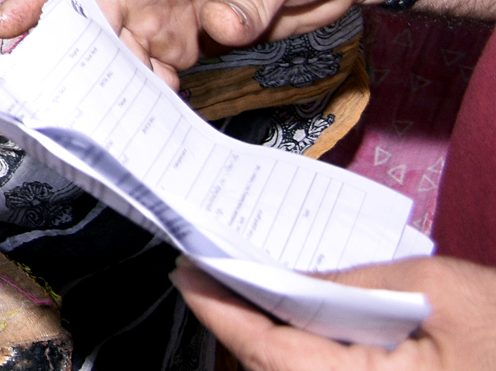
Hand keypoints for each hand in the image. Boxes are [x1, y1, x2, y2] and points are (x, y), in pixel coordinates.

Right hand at [0, 0, 394, 84]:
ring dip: (110, 77)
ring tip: (101, 115)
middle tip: (37, 90)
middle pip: (90, 12)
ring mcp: (170, 8)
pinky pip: (155, 65)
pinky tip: (155, 115)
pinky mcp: (193, 36)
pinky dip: (150, 90)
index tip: (6, 26)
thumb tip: (217, 27)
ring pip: (119, 45)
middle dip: (62, 48)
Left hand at [173, 257, 495, 370]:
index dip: (218, 308)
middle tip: (210, 268)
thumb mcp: (443, 289)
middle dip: (240, 323)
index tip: (185, 268)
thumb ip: (359, 281)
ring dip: (275, 341)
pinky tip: (311, 319)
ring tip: (253, 287)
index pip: (264, 352)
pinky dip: (314, 353)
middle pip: (276, 370)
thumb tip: (294, 277)